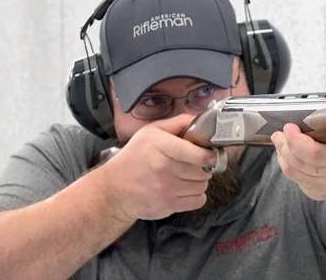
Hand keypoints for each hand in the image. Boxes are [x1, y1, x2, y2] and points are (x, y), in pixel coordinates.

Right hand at [99, 114, 216, 221]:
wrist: (114, 189)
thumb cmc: (135, 157)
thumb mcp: (151, 132)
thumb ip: (178, 123)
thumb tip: (202, 120)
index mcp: (160, 146)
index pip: (196, 154)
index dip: (208, 155)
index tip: (210, 154)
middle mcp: (163, 168)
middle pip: (202, 170)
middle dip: (203, 167)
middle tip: (194, 164)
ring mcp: (166, 189)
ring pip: (202, 185)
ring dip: (199, 181)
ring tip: (187, 175)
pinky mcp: (168, 206)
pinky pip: (199, 201)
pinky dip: (196, 195)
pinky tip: (185, 188)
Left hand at [270, 123, 325, 200]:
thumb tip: (325, 107)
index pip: (318, 152)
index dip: (298, 141)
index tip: (290, 127)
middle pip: (305, 161)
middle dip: (287, 144)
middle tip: (281, 132)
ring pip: (296, 170)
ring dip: (283, 153)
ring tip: (279, 140)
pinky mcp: (318, 191)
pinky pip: (295, 178)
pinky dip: (285, 164)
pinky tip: (284, 154)